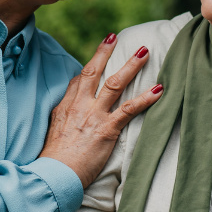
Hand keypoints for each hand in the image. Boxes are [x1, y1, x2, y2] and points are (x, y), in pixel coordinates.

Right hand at [39, 34, 162, 187]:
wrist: (53, 175)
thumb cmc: (53, 162)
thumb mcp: (52, 135)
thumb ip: (62, 122)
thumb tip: (68, 120)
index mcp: (64, 107)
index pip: (77, 81)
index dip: (88, 68)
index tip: (97, 59)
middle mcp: (79, 106)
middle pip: (93, 72)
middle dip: (104, 52)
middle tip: (114, 36)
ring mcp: (93, 116)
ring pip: (114, 84)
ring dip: (131, 66)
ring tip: (144, 51)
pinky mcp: (106, 129)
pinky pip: (129, 109)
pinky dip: (145, 98)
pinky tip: (158, 89)